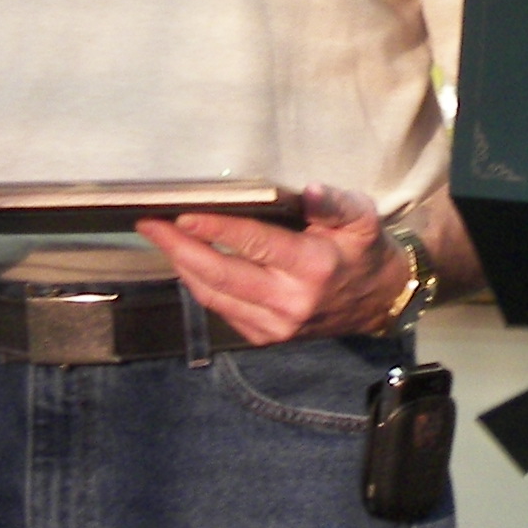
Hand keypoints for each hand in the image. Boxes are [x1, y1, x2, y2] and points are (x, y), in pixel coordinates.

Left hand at [140, 183, 401, 344]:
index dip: (215, 229)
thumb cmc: (364, 249)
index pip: (254, 244)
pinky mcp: (266, 337)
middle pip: (221, 275)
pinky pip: (222, 310)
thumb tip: (307, 190)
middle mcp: (290, 301)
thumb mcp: (361, 217)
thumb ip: (334, 202)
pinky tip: (188, 262)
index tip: (182, 214)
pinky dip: (199, 285)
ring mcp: (276, 325)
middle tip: (149, 225)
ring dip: (182, 267)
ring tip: (160, 239)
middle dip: (179, 248)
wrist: (378, 301)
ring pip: (214, 296)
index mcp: (313, 267)